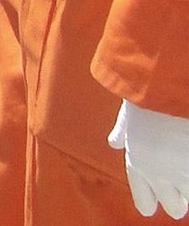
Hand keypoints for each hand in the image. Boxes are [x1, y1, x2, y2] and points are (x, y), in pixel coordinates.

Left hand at [111, 101, 188, 218]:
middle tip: (181, 185)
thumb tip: (113, 143)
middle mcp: (160, 175)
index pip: (144, 200)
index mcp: (137, 163)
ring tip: (183, 160)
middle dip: (179, 200)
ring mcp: (184, 174)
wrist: (172, 88)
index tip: (156, 203)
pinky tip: (187, 153)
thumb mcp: (130, 113)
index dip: (151, 201)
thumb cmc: (148, 95)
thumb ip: (123, 131)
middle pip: (173, 208)